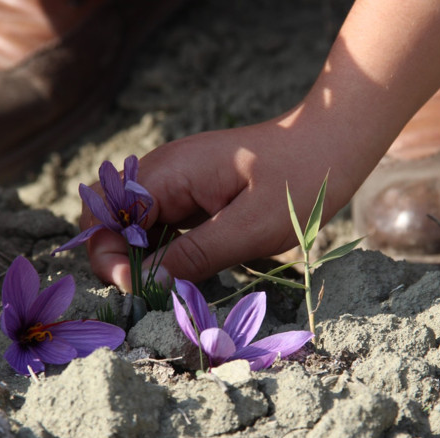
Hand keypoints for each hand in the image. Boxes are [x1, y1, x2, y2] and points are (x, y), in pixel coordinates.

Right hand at [82, 0, 439, 290]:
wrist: (333, 144)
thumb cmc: (299, 180)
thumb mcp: (250, 227)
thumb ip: (196, 255)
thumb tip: (150, 282)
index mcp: (169, 172)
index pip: (107, 215)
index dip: (110, 255)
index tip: (137, 289)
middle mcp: (164, 171)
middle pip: (111, 218)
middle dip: (117, 258)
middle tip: (147, 292)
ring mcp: (178, 180)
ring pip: (134, 224)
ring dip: (140, 257)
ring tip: (164, 287)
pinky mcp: (194, 191)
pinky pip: (162, 223)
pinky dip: (163, 249)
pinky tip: (181, 269)